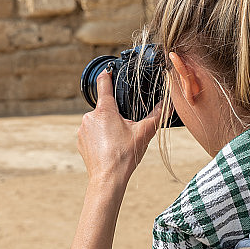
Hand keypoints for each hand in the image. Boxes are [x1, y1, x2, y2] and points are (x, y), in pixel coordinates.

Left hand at [76, 66, 160, 188]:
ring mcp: (83, 129)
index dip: (107, 74)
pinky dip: (99, 138)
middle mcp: (90, 116)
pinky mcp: (80, 141)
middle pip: (105, 108)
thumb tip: (169, 104)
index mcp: (105, 110)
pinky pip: (91, 133)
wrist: (107, 179)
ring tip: (117, 142)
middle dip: (115, 115)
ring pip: (98, 122)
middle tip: (125, 130)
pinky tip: (108, 148)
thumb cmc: (125, 155)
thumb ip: (156, 115)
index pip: (104, 84)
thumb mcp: (144, 133)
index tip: (109, 69)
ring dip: (107, 127)